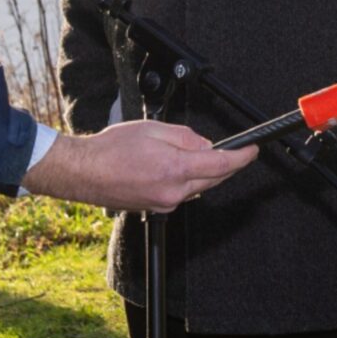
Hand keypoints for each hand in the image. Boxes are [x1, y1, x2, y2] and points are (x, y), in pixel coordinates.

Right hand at [23, 118, 257, 212]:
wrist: (84, 173)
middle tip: (233, 149)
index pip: (221, 164)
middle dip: (226, 164)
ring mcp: (166, 203)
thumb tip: (205, 145)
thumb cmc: (111, 149)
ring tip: (185, 152)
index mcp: (175, 169)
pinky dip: (186, 179)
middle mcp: (174, 192)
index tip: (253, 150)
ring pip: (198, 186)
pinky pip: (182, 192)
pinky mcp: (157, 208)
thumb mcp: (153, 129)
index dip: (242, 157)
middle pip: (214, 178)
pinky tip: (171, 166)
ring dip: (203, 170)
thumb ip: (185, 137)